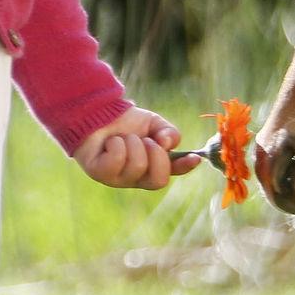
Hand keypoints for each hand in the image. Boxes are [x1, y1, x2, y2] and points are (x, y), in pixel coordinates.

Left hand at [76, 107, 201, 189]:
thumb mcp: (153, 123)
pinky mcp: (100, 174)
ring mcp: (118, 179)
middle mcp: (137, 177)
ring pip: (138, 166)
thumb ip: (168, 132)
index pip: (173, 172)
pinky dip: (117, 143)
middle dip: (156, 155)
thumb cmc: (126, 122)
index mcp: (152, 166)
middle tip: (146, 140)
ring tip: (123, 138)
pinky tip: (110, 141)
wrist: (98, 113)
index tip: (195, 158)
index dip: (185, 168)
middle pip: (159, 181)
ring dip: (133, 143)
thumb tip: (169, 143)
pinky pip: (118, 159)